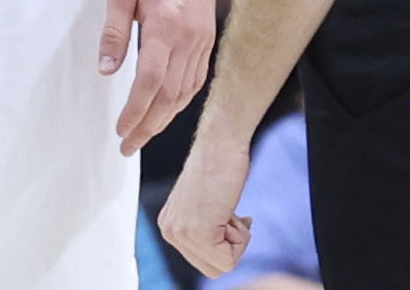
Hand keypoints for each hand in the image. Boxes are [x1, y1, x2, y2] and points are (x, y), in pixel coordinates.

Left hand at [101, 0, 215, 155]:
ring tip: (145, 132)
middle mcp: (190, 37)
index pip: (150, 82)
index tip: (121, 130)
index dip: (135, 111)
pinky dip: (183, 99)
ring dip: (166, 117)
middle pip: (170, 95)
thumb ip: (114, 31)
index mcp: (166, 25)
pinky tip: (169, 107)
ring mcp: (204, 38)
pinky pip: (198, 77)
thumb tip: (107, 70)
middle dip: (149, 125)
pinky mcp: (209, 35)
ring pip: (187, 91)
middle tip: (129, 144)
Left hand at [158, 133, 253, 276]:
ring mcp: (181, 233)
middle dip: (230, 244)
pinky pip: (228, 260)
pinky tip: (231, 210)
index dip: (225, 242)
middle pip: (211, 268)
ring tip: (230, 209)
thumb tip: (223, 250)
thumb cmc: (220, 165)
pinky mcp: (197, 232)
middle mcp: (170, 231)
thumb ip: (206, 227)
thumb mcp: (205, 205)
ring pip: (221, 265)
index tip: (230, 217)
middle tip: (231, 214)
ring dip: (237, 240)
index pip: (203, 259)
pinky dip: (240, 238)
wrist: (221, 141)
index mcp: (169, 225)